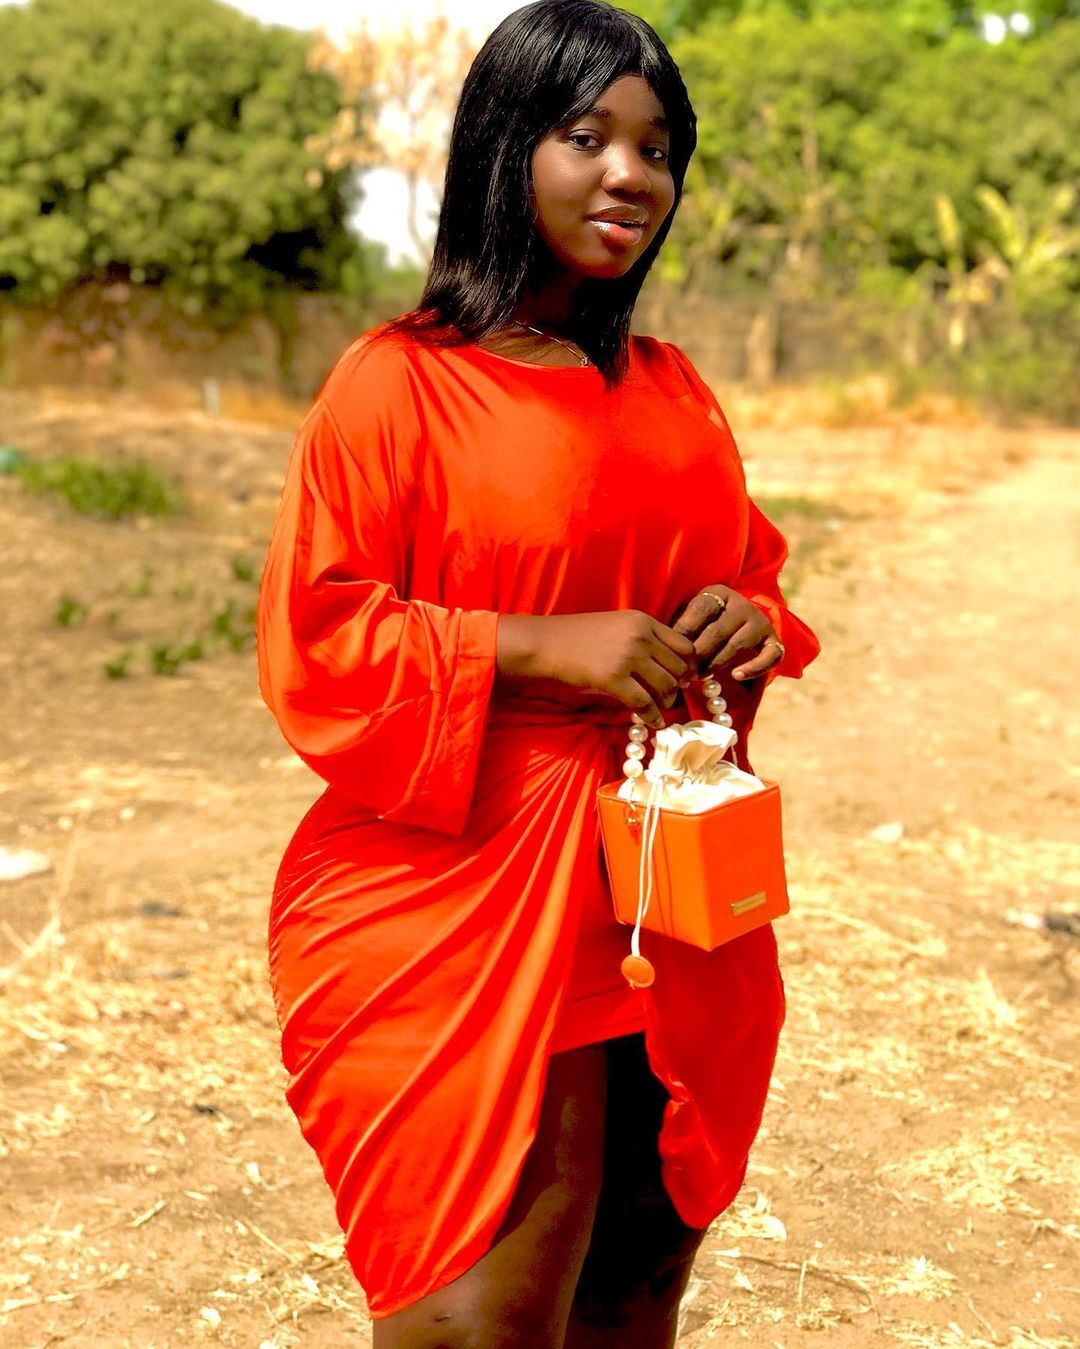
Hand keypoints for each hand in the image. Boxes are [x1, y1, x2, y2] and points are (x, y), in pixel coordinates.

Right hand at [496, 610, 695, 729]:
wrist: (547, 643)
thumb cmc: (579, 635)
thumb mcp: (617, 625)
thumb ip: (643, 637)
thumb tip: (668, 663)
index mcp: (644, 621)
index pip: (684, 645)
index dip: (688, 665)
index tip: (684, 677)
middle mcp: (640, 636)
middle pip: (678, 667)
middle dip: (678, 685)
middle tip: (671, 696)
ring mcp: (628, 657)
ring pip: (665, 686)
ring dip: (666, 701)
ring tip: (660, 708)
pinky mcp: (613, 678)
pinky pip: (644, 703)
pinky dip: (652, 716)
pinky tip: (653, 722)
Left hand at [667, 585, 782, 681]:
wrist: (740, 625)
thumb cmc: (705, 625)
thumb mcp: (692, 618)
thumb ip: (681, 628)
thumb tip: (665, 646)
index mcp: (719, 594)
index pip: (701, 608)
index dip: (684, 631)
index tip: (672, 650)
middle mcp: (742, 605)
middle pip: (717, 630)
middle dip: (698, 654)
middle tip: (683, 671)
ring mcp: (760, 623)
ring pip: (737, 645)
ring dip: (716, 664)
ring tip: (700, 676)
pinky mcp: (773, 641)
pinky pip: (769, 656)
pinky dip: (753, 668)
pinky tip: (736, 675)